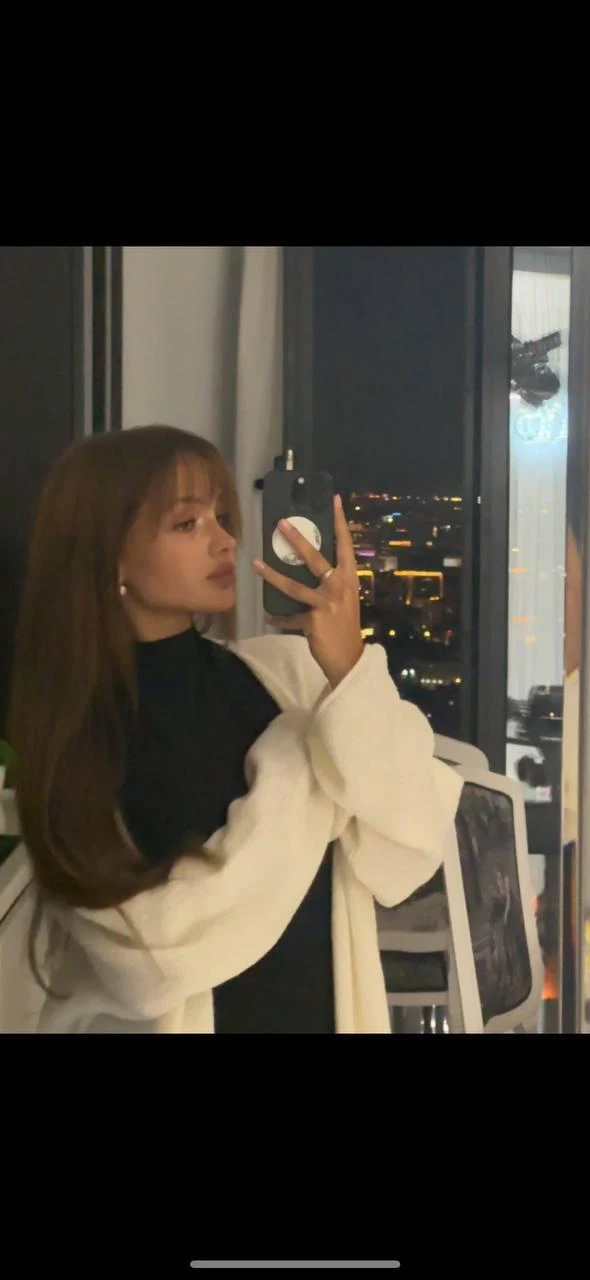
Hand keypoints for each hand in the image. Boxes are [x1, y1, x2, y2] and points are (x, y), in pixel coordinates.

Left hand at [252, 494, 363, 687]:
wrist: (349, 659)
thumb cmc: (345, 627)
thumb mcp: (343, 600)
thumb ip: (330, 584)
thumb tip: (310, 567)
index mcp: (348, 579)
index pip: (345, 545)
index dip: (340, 522)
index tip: (336, 499)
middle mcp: (339, 586)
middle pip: (315, 558)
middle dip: (296, 539)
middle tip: (280, 523)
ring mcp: (326, 603)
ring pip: (294, 585)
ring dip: (272, 575)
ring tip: (255, 564)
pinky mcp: (313, 620)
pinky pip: (290, 617)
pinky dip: (279, 618)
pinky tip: (268, 616)